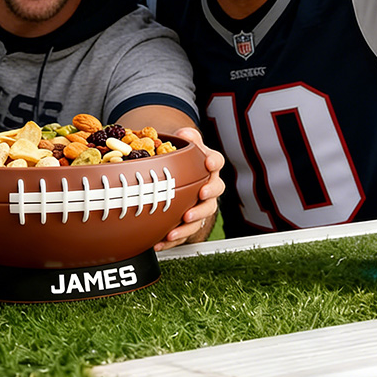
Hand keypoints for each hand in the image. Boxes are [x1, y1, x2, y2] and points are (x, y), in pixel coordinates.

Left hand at [153, 126, 224, 251]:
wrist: (174, 173)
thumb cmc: (180, 158)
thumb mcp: (182, 143)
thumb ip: (186, 137)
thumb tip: (184, 133)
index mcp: (207, 165)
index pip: (216, 161)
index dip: (214, 162)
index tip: (208, 164)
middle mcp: (208, 185)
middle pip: (214, 193)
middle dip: (207, 198)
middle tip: (198, 197)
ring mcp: (201, 205)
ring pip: (202, 217)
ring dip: (190, 224)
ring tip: (175, 229)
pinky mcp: (190, 221)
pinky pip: (185, 233)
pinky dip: (174, 239)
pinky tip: (160, 243)